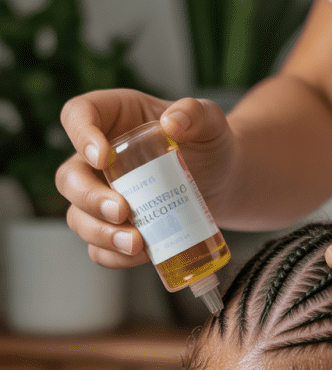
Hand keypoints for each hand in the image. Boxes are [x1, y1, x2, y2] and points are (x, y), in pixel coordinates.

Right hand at [57, 89, 235, 268]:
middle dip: (89, 199)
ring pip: (78, 216)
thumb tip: (174, 123)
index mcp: (114, 117)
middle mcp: (100, 157)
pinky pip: (99, 246)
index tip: (102, 157)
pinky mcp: (115, 226)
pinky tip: (142, 254)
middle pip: (70, 177)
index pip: (77, 115)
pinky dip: (114, 256)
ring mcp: (104, 194)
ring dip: (100, 234)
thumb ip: (197, 113)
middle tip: (122, 211)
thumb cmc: (210, 143)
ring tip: (136, 243)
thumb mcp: (211, 121)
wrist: (223, 180)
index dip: (80, 135)